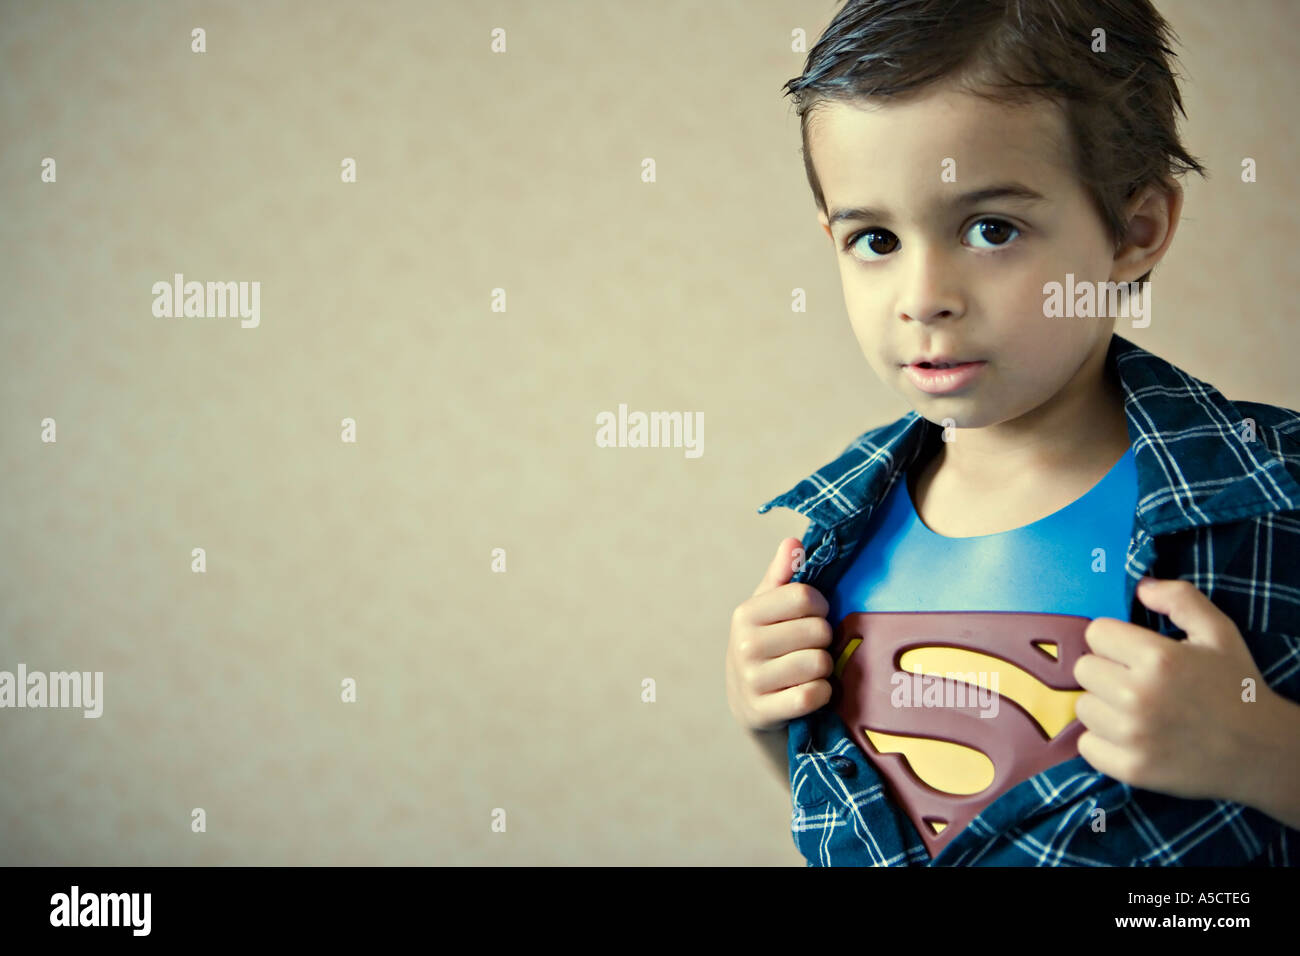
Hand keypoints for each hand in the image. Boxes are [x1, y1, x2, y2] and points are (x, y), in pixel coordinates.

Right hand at [726, 537, 833, 731]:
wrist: (748, 704)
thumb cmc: (766, 647)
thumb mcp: (768, 610)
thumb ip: (782, 576)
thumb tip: (793, 542)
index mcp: (745, 614)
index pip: (805, 596)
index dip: (821, 606)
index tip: (815, 616)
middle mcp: (744, 645)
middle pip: (817, 630)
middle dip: (823, 640)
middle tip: (811, 647)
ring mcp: (752, 681)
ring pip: (818, 663)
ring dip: (824, 669)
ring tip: (810, 669)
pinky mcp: (763, 712)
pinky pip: (813, 695)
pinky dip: (822, 694)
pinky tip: (811, 690)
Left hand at [1072, 576, 1272, 803]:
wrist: (1262, 752)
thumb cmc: (1236, 688)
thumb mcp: (1219, 632)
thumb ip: (1179, 599)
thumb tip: (1139, 586)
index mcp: (1158, 658)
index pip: (1095, 633)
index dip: (1115, 641)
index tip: (1134, 653)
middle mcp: (1138, 696)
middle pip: (1083, 669)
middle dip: (1106, 671)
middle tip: (1137, 683)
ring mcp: (1132, 736)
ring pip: (1082, 707)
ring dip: (1103, 707)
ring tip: (1137, 711)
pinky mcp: (1130, 768)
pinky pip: (1086, 745)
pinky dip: (1103, 742)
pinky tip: (1131, 737)